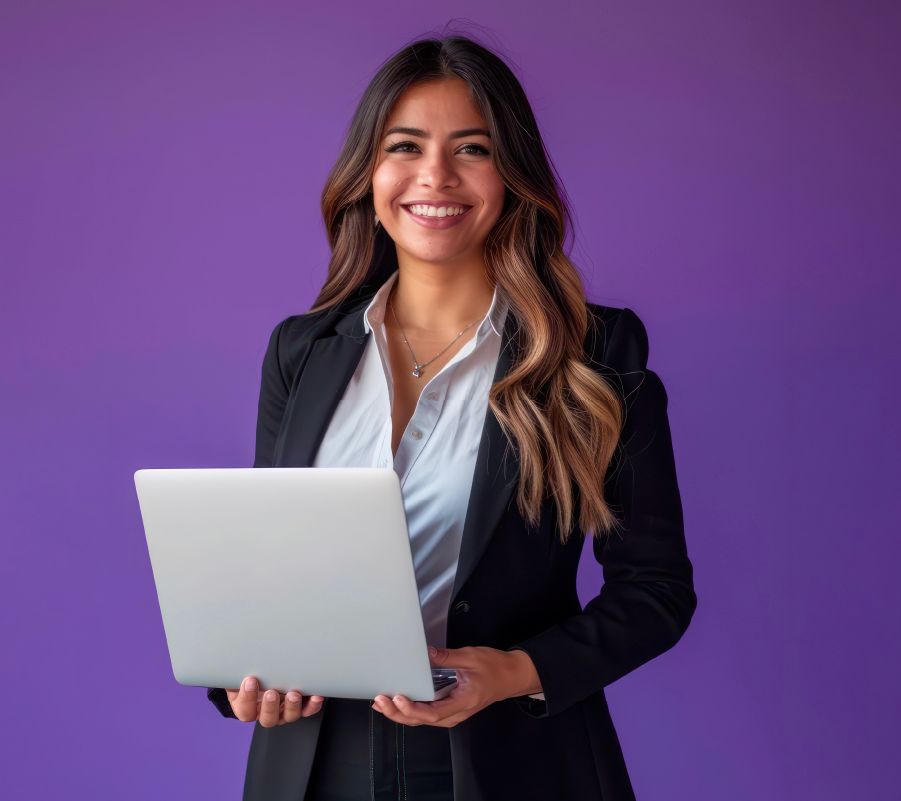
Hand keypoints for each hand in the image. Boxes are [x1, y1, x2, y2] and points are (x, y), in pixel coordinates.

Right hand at [225, 675, 324, 726]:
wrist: (264, 672)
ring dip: (292, 706)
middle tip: (271, 692)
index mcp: (247, 707)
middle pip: (268, 719)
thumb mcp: (239, 672)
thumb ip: (237, 669)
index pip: (245, 710)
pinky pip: (308, 710)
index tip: (250, 680)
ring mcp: (284, 712)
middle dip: (270, 706)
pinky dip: (313, 705)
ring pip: (289, 716)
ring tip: (294, 694)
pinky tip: (316, 696)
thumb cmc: (250, 673)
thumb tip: (235, 654)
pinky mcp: (300, 707)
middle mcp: (266, 713)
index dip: (247, 697)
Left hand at [372, 645, 541, 727]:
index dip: (413, 708)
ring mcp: (451, 713)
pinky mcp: (448, 708)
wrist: (510, 676)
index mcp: (463, 702)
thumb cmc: (494, 668)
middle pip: (422, 721)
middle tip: (380, 700)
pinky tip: (396, 702)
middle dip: (398, 713)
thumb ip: (447, 657)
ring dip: (400, 713)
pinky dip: (408, 709)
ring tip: (381, 703)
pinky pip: (425, 713)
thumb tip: (425, 653)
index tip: (399, 698)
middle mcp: (455, 713)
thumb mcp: (472, 657)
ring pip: (421, 720)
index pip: (434, 713)